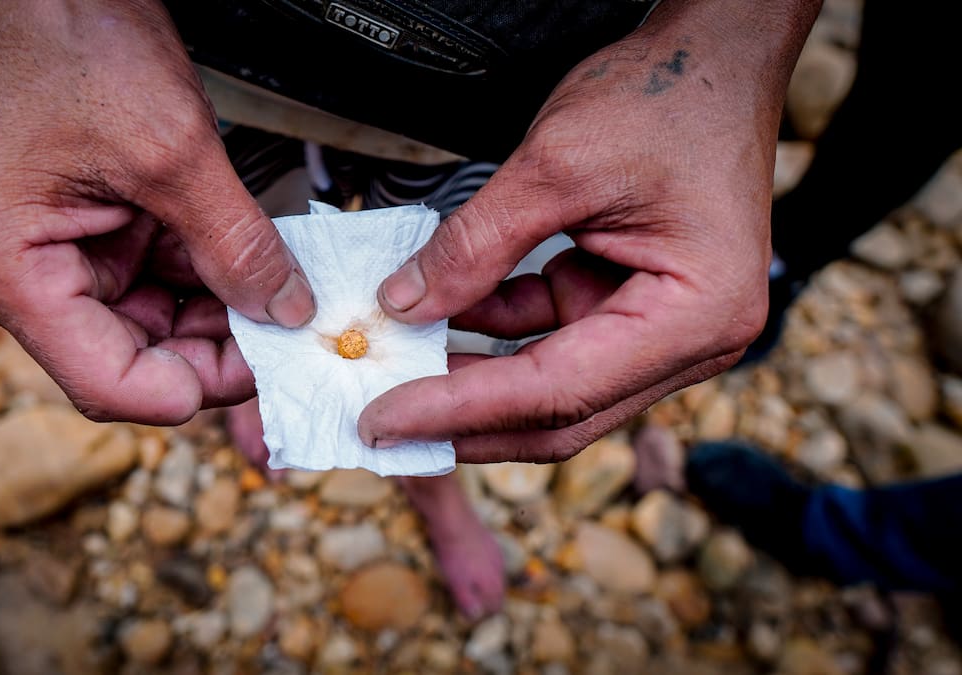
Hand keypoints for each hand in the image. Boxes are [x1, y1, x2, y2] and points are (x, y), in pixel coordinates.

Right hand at [0, 0, 314, 423]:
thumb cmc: (73, 42)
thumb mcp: (172, 151)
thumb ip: (234, 242)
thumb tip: (286, 311)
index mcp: (7, 269)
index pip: (106, 380)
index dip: (191, 388)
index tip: (265, 370)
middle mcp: (21, 277)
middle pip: (132, 360)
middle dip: (214, 352)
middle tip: (289, 337)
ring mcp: (56, 258)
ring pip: (153, 327)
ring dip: (219, 317)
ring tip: (282, 299)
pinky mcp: (90, 236)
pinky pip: (157, 282)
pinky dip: (209, 280)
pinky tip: (256, 271)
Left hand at [358, 0, 820, 461]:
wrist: (710, 60)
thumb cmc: (664, 99)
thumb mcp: (557, 164)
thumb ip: (476, 244)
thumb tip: (403, 306)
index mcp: (696, 317)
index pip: (558, 389)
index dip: (462, 410)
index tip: (383, 421)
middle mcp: (689, 342)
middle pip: (559, 413)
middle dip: (464, 421)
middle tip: (379, 425)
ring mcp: (658, 329)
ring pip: (548, 384)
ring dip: (470, 380)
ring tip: (393, 371)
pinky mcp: (625, 305)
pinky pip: (548, 339)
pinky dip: (491, 332)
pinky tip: (435, 319)